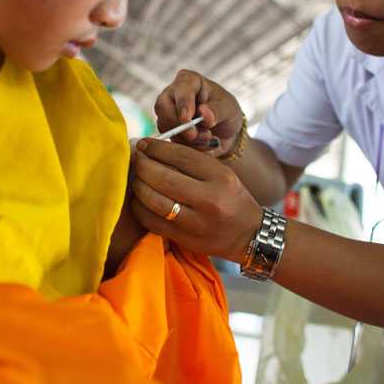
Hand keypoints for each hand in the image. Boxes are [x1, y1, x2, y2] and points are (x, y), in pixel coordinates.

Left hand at [131, 138, 262, 262]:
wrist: (249, 234)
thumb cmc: (231, 196)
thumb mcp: (220, 173)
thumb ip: (190, 161)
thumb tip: (152, 147)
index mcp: (220, 177)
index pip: (181, 157)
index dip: (156, 148)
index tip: (143, 143)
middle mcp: (210, 200)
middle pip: (164, 178)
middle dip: (142, 165)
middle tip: (134, 158)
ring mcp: (197, 223)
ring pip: (154, 201)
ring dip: (138, 185)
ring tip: (135, 177)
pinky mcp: (186, 239)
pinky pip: (152, 221)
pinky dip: (139, 207)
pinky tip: (139, 198)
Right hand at [154, 70, 242, 155]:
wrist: (225, 133)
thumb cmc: (226, 112)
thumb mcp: (228, 109)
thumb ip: (216, 110)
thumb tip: (204, 112)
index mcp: (188, 81)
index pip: (180, 89)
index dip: (182, 104)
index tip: (187, 118)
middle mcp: (173, 94)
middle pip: (163, 107)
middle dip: (180, 125)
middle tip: (195, 136)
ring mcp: (167, 113)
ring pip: (166, 127)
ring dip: (187, 138)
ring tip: (208, 137)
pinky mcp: (167, 131)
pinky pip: (170, 141)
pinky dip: (187, 146)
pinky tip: (203, 144)